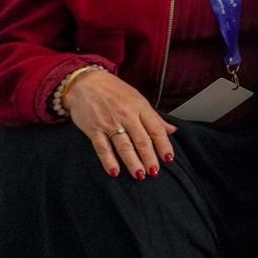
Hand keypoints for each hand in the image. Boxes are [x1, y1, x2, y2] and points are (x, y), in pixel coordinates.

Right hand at [63, 69, 177, 178]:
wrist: (85, 83)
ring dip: (133, 162)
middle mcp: (126, 116)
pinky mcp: (93, 129)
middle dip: (149, 157)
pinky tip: (114, 171)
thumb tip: (172, 130)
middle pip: (141, 140)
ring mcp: (109, 123)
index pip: (156, 129)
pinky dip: (108, 160)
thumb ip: (154, 117)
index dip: (163, 145)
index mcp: (140, 108)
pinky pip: (102, 147)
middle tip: (154, 172)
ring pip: (124, 146)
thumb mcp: (138, 99)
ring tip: (140, 175)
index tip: (168, 158)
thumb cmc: (114, 91)